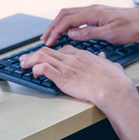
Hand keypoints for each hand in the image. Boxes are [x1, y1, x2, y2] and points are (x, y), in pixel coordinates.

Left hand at [19, 45, 134, 107]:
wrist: (113, 90)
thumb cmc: (115, 82)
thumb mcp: (112, 66)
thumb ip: (106, 61)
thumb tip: (104, 58)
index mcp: (84, 55)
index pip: (64, 49)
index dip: (53, 52)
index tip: (48, 56)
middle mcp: (73, 58)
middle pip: (49, 51)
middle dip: (35, 54)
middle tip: (27, 58)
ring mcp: (67, 67)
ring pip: (42, 56)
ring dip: (30, 60)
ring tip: (23, 64)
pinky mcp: (63, 77)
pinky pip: (44, 68)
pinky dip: (36, 69)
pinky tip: (34, 73)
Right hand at [41, 5, 138, 45]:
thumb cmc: (131, 27)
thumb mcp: (110, 34)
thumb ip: (90, 33)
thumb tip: (71, 33)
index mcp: (93, 13)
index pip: (67, 20)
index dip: (55, 31)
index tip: (48, 42)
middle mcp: (92, 9)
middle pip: (65, 14)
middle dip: (53, 26)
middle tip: (44, 39)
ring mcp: (95, 10)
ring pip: (71, 14)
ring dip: (59, 24)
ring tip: (52, 36)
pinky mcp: (99, 14)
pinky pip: (78, 16)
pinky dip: (68, 23)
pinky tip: (68, 31)